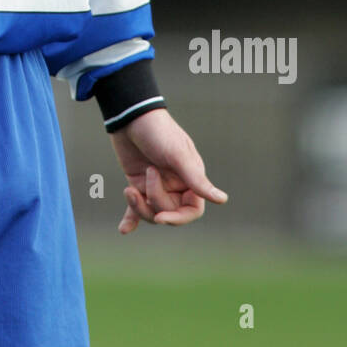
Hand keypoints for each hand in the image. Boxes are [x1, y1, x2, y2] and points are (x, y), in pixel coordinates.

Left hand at [108, 107, 227, 233]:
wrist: (130, 116)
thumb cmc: (159, 132)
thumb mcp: (177, 155)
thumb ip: (196, 179)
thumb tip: (222, 200)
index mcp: (190, 178)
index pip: (192, 210)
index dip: (178, 218)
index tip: (161, 217)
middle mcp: (175, 185)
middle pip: (168, 212)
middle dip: (154, 202)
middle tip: (147, 175)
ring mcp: (156, 185)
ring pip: (151, 211)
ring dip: (138, 207)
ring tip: (129, 190)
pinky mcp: (138, 183)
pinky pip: (137, 207)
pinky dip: (131, 218)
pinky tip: (124, 229)